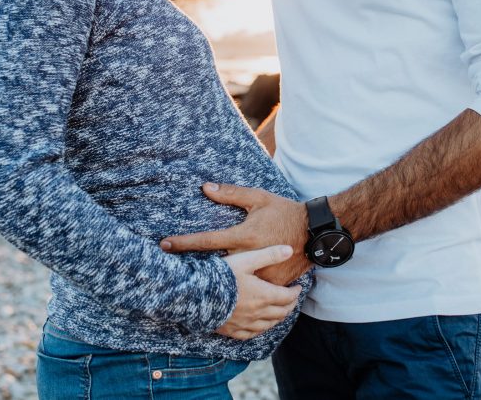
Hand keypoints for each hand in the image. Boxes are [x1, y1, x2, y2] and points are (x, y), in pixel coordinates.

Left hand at [160, 183, 312, 285]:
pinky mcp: (271, 284)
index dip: (184, 242)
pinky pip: (250, 289)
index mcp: (244, 235)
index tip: (164, 244)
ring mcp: (261, 274)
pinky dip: (237, 290)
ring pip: (232, 282)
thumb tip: (206, 188)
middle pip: (214, 267)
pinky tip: (225, 293)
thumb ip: (232, 194)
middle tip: (170, 271)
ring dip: (215, 283)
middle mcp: (250, 257)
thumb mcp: (259, 198)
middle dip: (194, 269)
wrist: (315, 233)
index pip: (208, 240)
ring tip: (193, 286)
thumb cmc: (285, 212)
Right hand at [217, 245, 302, 339]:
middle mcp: (257, 313)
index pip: (287, 297)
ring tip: (281, 312)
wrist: (197, 294)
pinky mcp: (232, 330)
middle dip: (290, 305)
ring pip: (268, 325)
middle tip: (292, 299)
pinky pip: (251, 334)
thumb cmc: (223, 275)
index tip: (298, 287)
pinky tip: (260, 326)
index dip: (295, 293)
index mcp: (264, 296)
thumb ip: (269, 255)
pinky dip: (260, 330)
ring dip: (278, 318)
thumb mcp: (247, 259)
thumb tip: (290, 250)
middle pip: (281, 313)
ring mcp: (245, 323)